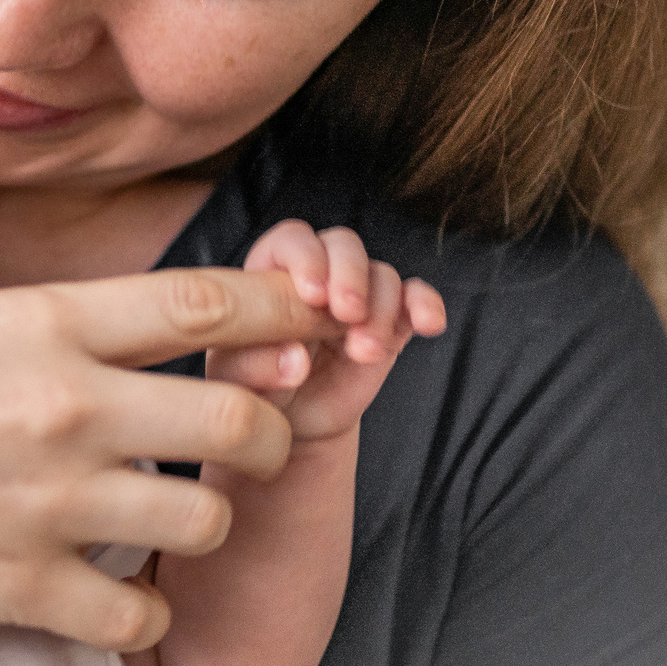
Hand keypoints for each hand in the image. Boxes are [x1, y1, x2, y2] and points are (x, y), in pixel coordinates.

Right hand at [0, 266, 343, 654]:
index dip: (281, 313)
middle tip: (252, 445)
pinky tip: (111, 594)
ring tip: (165, 523)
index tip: (311, 322)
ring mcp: (46, 504)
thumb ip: (30, 323)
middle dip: (270, 433)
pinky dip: (139, 611)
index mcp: (40, 325)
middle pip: (241, 420)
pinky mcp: (21, 588)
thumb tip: (96, 320)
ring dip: (202, 524)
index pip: (204, 307)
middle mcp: (61, 409)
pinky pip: (140, 614)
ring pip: (206, 521)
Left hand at [208, 220, 444, 442]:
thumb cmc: (255, 393)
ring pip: (381, 275)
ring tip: (365, 352)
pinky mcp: (390, 323)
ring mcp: (358, 297)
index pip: (291, 241)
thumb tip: (295, 358)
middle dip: (350, 275)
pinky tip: (429, 323)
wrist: (293, 424)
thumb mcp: (237, 382)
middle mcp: (318, 275)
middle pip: (342, 245)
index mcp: (271, 273)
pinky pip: (415, 300)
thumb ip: (252, 365)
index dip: (305, 257)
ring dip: (381, 309)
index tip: (312, 294)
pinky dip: (425, 305)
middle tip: (347, 315)